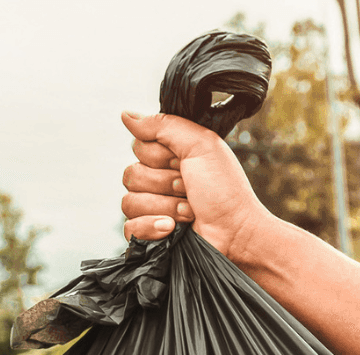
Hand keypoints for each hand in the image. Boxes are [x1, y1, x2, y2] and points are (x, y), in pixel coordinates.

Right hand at [120, 111, 271, 267]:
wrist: (234, 232)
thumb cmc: (224, 190)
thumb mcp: (200, 145)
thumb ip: (164, 126)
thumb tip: (126, 114)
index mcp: (168, 157)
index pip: (138, 147)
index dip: (160, 156)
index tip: (184, 163)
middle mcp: (155, 181)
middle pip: (130, 175)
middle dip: (164, 183)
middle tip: (189, 189)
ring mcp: (148, 209)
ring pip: (129, 202)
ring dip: (164, 207)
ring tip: (188, 212)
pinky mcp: (145, 235)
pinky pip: (128, 228)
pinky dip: (152, 228)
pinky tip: (172, 230)